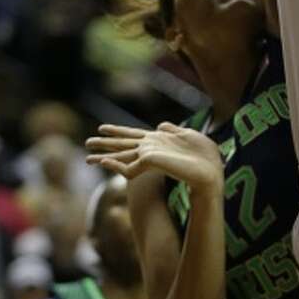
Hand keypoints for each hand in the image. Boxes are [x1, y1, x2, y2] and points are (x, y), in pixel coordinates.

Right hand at [86, 122, 224, 190]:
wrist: (212, 173)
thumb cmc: (205, 158)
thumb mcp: (188, 136)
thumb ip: (172, 131)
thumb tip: (159, 125)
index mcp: (158, 142)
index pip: (133, 135)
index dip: (117, 131)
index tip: (102, 128)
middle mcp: (151, 151)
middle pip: (122, 146)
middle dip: (104, 145)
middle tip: (86, 143)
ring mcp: (150, 159)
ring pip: (121, 158)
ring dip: (103, 157)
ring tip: (87, 158)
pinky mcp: (150, 165)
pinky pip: (128, 168)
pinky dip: (115, 165)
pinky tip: (106, 162)